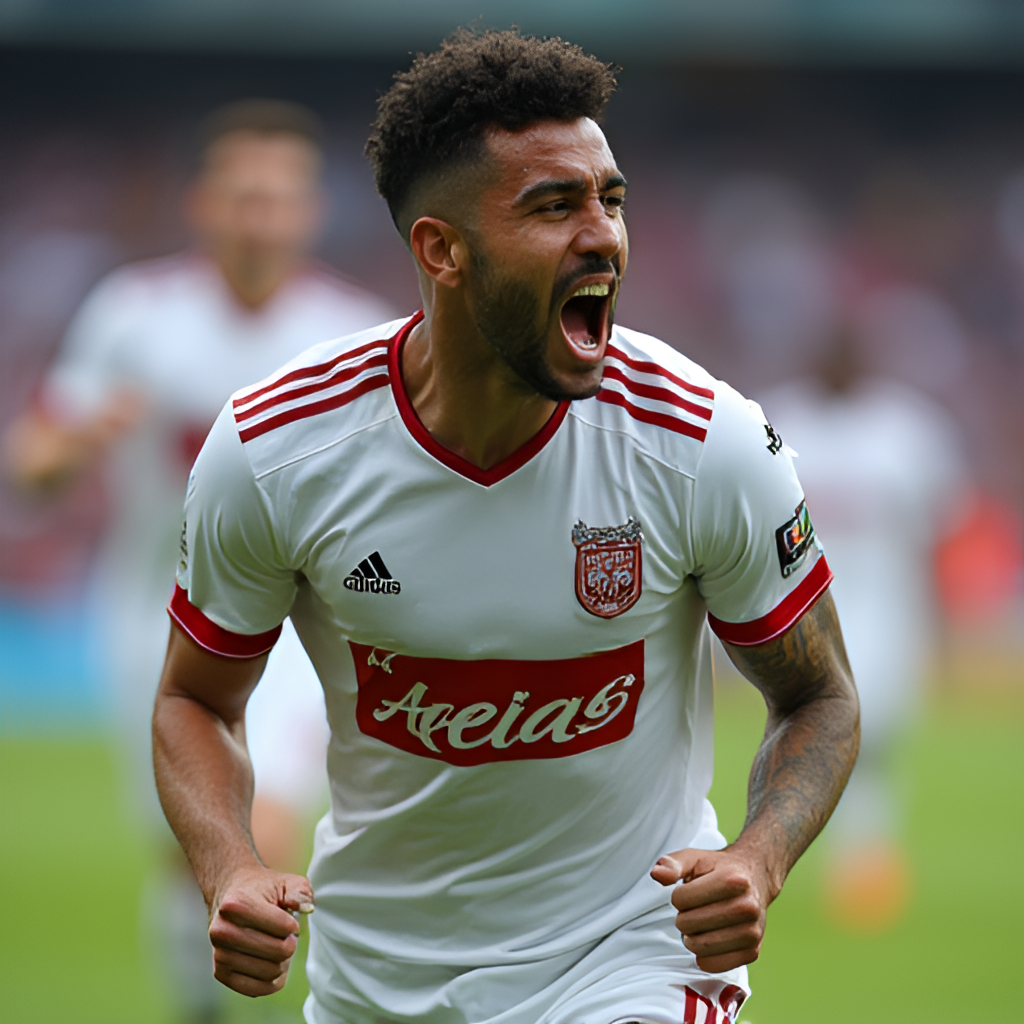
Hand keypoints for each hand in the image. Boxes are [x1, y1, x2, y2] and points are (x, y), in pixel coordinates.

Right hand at [208, 865, 314, 996]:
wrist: (229, 893)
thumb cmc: (261, 888)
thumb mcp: (284, 882)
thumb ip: (300, 892)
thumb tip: (308, 909)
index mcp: (236, 906)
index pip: (284, 928)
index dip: (293, 925)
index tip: (288, 918)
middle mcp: (223, 931)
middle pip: (279, 953)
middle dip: (290, 944)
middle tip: (284, 935)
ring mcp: (220, 954)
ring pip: (270, 972)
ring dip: (282, 962)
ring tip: (276, 946)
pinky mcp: (220, 972)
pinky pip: (255, 990)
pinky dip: (271, 981)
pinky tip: (272, 964)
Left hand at [650, 847, 771, 972]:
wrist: (755, 880)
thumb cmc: (718, 869)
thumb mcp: (694, 858)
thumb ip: (672, 864)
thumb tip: (656, 874)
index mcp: (733, 880)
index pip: (681, 899)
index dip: (678, 896)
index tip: (689, 891)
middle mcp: (747, 907)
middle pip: (689, 924)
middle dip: (683, 917)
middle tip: (693, 909)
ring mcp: (752, 932)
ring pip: (699, 946)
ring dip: (691, 937)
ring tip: (700, 923)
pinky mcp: (752, 952)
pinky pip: (713, 965)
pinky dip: (702, 956)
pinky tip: (708, 939)